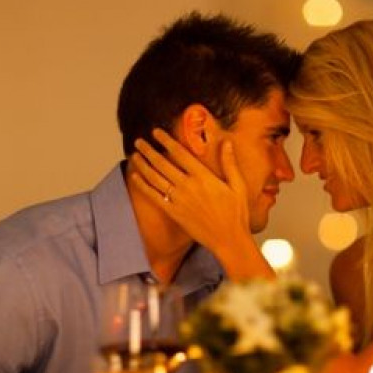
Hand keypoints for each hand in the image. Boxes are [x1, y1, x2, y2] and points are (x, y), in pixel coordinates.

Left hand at [129, 128, 250, 254]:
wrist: (229, 240)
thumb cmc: (236, 214)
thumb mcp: (238, 186)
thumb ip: (230, 163)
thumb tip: (227, 143)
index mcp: (204, 177)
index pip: (180, 153)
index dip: (166, 141)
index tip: (156, 132)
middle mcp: (188, 186)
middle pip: (163, 163)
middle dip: (149, 150)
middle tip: (139, 141)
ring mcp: (179, 200)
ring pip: (155, 178)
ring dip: (143, 165)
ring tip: (134, 155)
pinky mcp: (174, 213)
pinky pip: (154, 196)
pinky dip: (143, 186)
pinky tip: (136, 177)